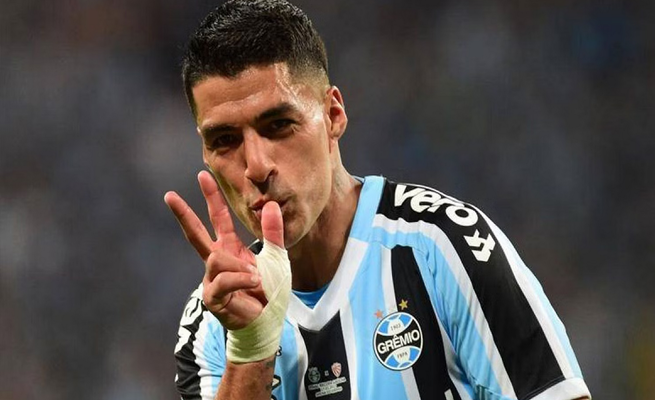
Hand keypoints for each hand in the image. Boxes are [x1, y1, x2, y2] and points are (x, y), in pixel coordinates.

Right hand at [164, 170, 283, 330]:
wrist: (268, 321)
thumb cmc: (269, 291)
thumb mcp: (277, 257)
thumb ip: (273, 233)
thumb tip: (269, 204)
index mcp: (231, 249)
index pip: (218, 219)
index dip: (212, 198)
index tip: (202, 175)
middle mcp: (217, 261)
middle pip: (195, 234)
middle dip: (184, 214)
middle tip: (168, 195)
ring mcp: (211, 279)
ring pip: (217, 259)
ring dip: (240, 267)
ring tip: (256, 278)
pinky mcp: (211, 297)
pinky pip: (224, 280)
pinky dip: (241, 279)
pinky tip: (252, 284)